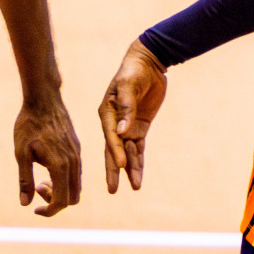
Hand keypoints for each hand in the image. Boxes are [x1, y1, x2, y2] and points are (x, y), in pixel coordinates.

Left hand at [14, 94, 81, 215]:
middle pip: (72, 198)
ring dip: (60, 189)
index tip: (35, 210)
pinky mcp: (77, 149)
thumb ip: (25, 180)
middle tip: (37, 187)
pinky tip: (48, 167)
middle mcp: (74, 163)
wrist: (43, 100)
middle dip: (55, 200)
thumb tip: (25, 204)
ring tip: (40, 179)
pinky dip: (64, 179)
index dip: (49, 211)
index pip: (62, 202)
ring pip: (76, 186)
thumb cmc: (29, 125)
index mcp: (61, 166)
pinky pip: (76, 173)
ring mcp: (78, 155)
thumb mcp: (21, 154)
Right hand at [99, 40, 167, 193]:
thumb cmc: (134, 72)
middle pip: (113, 150)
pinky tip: (137, 176)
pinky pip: (138, 148)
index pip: (111, 136)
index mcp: (106, 112)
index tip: (120, 166)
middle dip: (114, 170)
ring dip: (130, 169)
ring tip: (135, 187)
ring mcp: (126, 127)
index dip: (115, 151)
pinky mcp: (139, 128)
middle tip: (113, 190)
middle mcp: (114, 123)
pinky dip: (138, 162)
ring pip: (127, 153)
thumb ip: (126, 108)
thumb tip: (123, 132)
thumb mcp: (129, 86)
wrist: (147, 63)